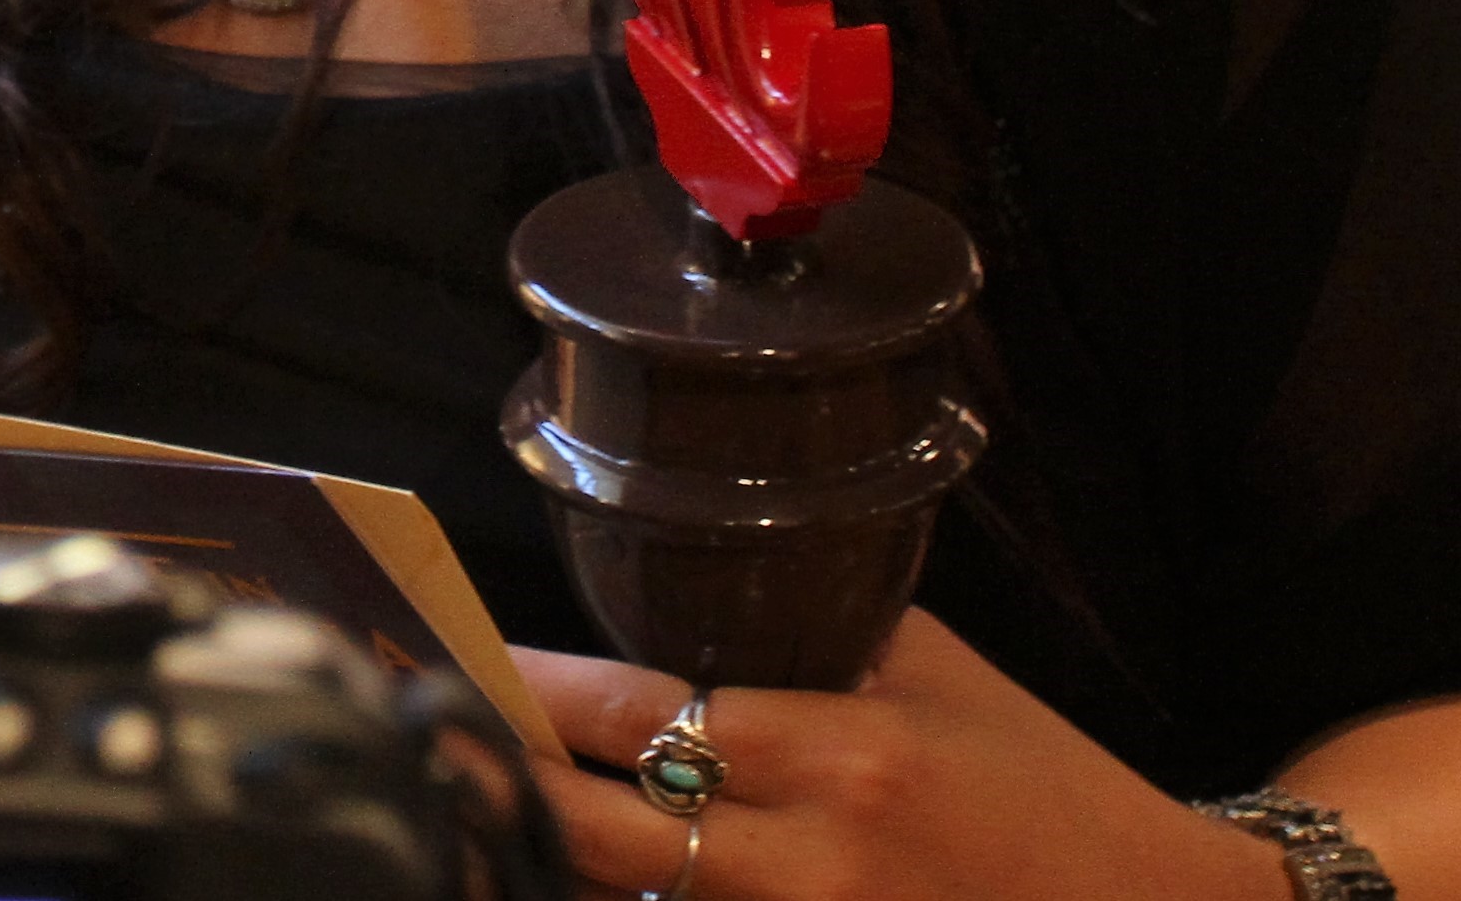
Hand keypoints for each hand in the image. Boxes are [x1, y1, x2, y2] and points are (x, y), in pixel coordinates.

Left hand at [518, 614, 1279, 900]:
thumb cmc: (1038, 782)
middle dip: (503, 786)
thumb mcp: (929, 674)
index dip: (528, 689)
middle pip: (601, 838)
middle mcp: (817, 862)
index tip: (449, 655)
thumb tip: (671, 589)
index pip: (640, 714)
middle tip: (423, 737)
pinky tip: (574, 881)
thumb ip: (807, 636)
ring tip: (465, 815)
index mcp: (842, 754)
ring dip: (550, 870)